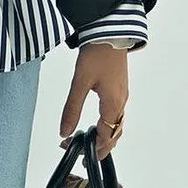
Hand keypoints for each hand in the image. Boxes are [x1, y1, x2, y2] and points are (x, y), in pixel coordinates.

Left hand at [59, 43, 128, 160]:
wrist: (109, 32)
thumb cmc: (97, 54)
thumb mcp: (79, 82)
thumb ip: (71, 108)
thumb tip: (64, 132)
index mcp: (113, 104)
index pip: (106, 136)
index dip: (94, 148)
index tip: (80, 155)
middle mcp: (121, 102)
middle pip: (115, 134)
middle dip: (101, 147)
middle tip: (84, 155)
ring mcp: (122, 96)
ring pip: (117, 125)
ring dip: (104, 137)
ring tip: (88, 142)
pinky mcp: (119, 89)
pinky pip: (116, 115)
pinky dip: (107, 125)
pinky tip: (96, 123)